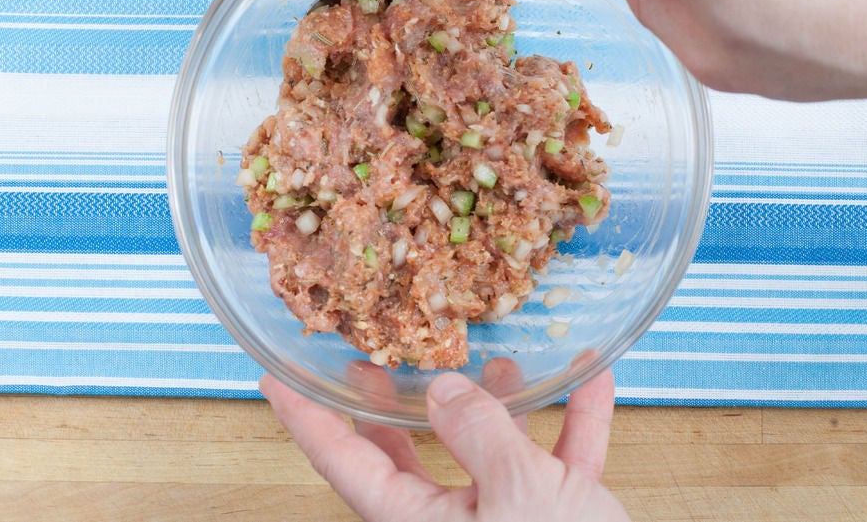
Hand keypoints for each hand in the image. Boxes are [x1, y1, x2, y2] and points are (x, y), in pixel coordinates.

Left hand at [260, 367, 631, 521]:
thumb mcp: (521, 494)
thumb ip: (479, 434)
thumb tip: (444, 389)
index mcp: (418, 520)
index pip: (345, 462)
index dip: (306, 418)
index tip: (273, 377)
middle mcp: (453, 520)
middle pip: (406, 456)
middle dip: (394, 406)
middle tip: (373, 360)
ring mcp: (506, 519)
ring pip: (488, 451)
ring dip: (502, 403)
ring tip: (505, 360)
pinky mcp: (559, 518)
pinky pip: (560, 461)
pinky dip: (576, 422)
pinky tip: (593, 377)